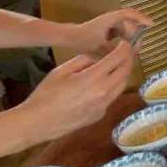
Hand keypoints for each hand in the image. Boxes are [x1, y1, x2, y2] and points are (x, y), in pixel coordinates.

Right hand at [18, 42, 134, 140]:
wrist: (38, 123)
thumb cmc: (45, 94)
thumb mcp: (61, 71)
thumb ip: (83, 61)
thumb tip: (98, 58)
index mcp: (93, 78)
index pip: (118, 58)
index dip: (125, 48)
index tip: (125, 43)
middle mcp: (104, 92)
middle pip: (126, 72)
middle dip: (129, 59)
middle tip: (126, 52)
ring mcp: (104, 106)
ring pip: (122, 85)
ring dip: (123, 73)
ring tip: (117, 65)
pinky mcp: (100, 115)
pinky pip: (112, 97)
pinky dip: (113, 87)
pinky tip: (103, 83)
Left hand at [66, 8, 152, 56]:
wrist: (69, 37)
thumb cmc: (82, 40)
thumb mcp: (99, 49)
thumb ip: (115, 52)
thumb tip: (129, 54)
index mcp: (111, 19)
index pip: (130, 14)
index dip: (142, 18)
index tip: (152, 24)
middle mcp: (112, 19)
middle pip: (131, 24)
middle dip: (136, 35)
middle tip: (138, 47)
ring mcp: (111, 23)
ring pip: (127, 29)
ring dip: (131, 38)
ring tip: (131, 50)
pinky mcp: (109, 28)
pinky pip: (122, 32)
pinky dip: (126, 39)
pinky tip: (124, 49)